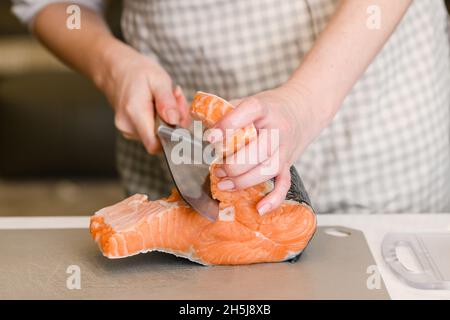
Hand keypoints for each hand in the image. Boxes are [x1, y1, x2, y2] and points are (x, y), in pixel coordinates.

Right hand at [95, 43, 190, 153]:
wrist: (115, 69)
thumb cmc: (136, 71)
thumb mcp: (158, 79)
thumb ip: (167, 101)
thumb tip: (174, 120)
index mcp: (134, 113)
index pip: (154, 145)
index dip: (172, 137)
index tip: (179, 119)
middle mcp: (128, 126)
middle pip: (160, 139)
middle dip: (174, 121)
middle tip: (176, 98)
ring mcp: (127, 130)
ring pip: (157, 135)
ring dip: (168, 119)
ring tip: (166, 98)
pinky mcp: (130, 130)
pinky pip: (151, 131)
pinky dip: (160, 120)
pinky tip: (159, 104)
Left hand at [210, 84, 325, 213]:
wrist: (301, 111)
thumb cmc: (267, 110)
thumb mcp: (248, 102)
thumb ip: (226, 113)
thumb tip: (199, 126)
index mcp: (264, 108)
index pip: (248, 113)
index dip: (227, 126)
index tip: (211, 138)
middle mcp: (278, 129)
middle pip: (258, 152)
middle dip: (233, 165)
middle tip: (218, 168)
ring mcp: (285, 149)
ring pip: (267, 170)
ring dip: (243, 181)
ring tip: (224, 183)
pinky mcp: (288, 164)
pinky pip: (284, 185)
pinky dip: (273, 199)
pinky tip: (259, 209)